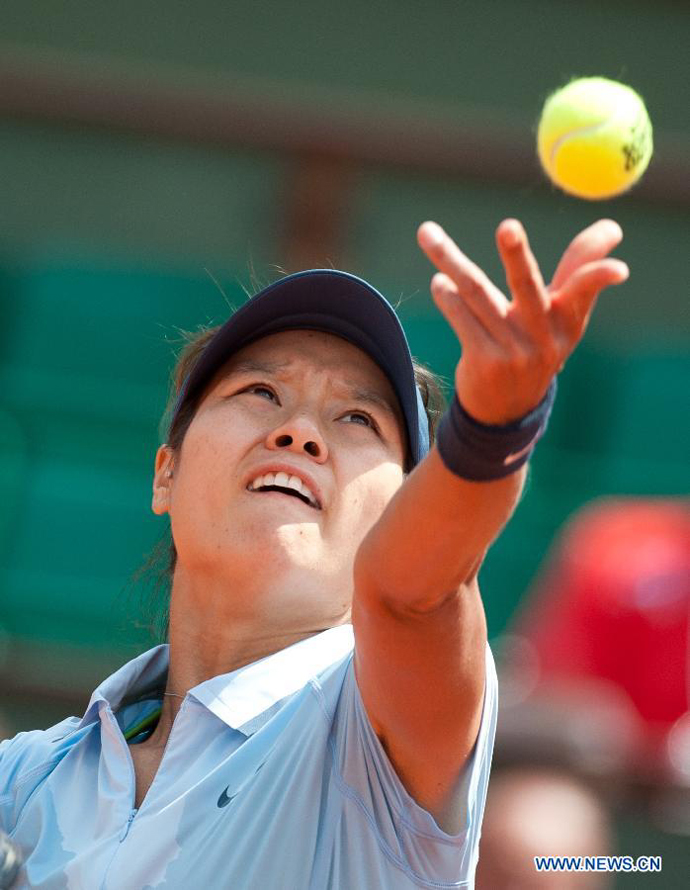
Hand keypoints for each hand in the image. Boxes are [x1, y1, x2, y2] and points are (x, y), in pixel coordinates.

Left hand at [417, 218, 628, 424]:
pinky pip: (461, 318)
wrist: (506, 410)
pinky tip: (439, 282)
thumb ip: (578, 269)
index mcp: (568, 320)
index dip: (600, 277)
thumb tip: (614, 226)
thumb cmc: (537, 345)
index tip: (620, 270)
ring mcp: (513, 350)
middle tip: (508, 226)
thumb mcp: (563, 316)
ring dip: (450, 260)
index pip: (585, 290)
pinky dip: (447, 296)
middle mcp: (543, 335)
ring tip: (428, 233)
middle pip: (527, 285)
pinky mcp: (485, 361)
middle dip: (517, 255)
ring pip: (477, 292)